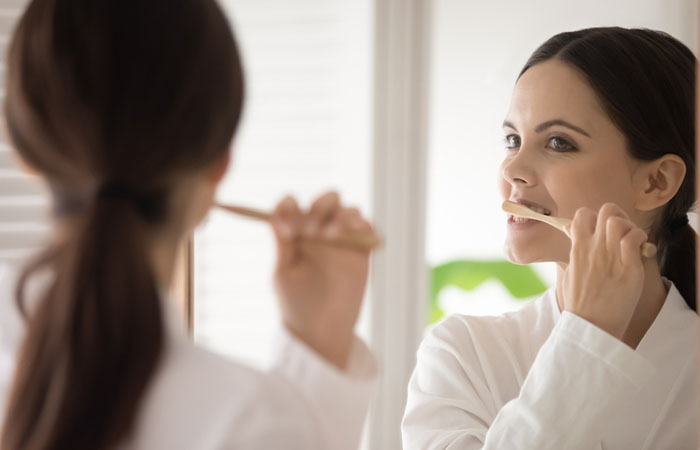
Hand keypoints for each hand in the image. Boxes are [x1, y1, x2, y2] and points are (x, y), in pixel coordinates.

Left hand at [270, 192, 373, 369]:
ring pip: (348, 211)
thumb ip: (283, 243)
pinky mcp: (362, 251)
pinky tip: (352, 235)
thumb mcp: (284, 274)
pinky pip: (368, 228)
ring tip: (332, 236)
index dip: (290, 208)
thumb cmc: (296, 304)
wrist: (322, 332)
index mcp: (296, 234)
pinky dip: (363, 225)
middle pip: (326, 201)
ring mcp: (342, 240)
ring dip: (342, 217)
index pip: (293, 207)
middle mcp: (319, 232)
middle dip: (320, 209)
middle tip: (313, 231)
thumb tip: (278, 212)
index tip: (288, 230)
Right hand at [560, 203, 647, 339]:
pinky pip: (634, 239)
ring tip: (632, 240)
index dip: (595, 216)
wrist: (590, 326)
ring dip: (629, 226)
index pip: (582, 214)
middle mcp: (593, 249)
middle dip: (616, 216)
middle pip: (606, 211)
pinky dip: (640, 238)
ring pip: (619, 222)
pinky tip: (641, 248)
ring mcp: (610, 258)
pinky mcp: (629, 269)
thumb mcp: (568, 272)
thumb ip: (572, 249)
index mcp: (577, 249)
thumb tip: (568, 230)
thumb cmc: (580, 303)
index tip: (601, 229)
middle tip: (621, 232)